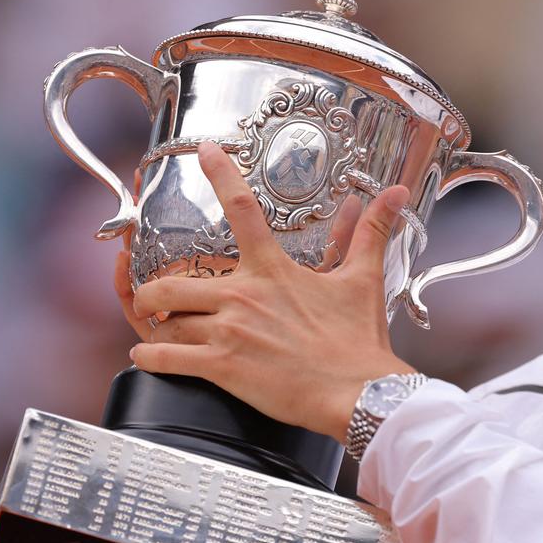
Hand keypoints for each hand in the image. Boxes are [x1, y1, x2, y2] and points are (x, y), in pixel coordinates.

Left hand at [126, 141, 415, 442]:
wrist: (359, 392)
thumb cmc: (358, 341)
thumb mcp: (363, 280)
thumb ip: (370, 233)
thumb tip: (394, 195)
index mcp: (272, 269)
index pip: (241, 207)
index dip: (220, 172)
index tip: (205, 150)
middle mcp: (243, 295)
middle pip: (169, 282)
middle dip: (152, 292)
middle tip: (154, 298)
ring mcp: (229, 332)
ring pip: (165, 323)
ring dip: (155, 329)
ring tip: (157, 333)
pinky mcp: (223, 367)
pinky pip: (166, 359)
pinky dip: (150, 358)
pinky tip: (148, 357)